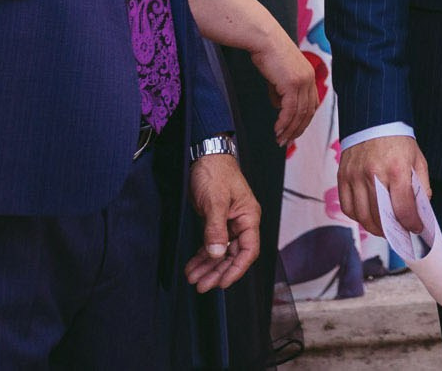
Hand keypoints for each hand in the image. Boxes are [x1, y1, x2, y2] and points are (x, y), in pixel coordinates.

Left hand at [185, 153, 260, 292]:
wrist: (205, 155)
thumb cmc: (215, 173)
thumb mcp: (214, 201)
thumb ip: (216, 229)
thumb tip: (217, 254)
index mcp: (248, 217)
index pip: (249, 250)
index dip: (237, 269)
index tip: (222, 283)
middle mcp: (241, 222)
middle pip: (233, 255)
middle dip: (218, 272)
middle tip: (201, 286)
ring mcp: (228, 223)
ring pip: (221, 252)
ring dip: (208, 267)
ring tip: (193, 279)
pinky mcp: (216, 222)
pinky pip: (212, 244)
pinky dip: (202, 256)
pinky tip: (192, 266)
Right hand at [251, 33, 320, 146]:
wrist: (263, 39)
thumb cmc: (268, 53)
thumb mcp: (278, 74)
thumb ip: (281, 91)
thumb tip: (279, 106)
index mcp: (309, 76)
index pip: (311, 104)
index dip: (304, 120)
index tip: (295, 131)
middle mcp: (309, 79)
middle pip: (308, 112)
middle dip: (297, 129)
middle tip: (287, 141)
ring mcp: (302, 81)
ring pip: (299, 113)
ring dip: (289, 129)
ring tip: (280, 139)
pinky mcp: (292, 84)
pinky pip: (289, 110)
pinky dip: (283, 122)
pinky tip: (277, 129)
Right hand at [338, 134, 429, 239]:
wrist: (374, 120)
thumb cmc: (398, 141)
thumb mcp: (417, 160)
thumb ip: (421, 186)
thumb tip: (421, 210)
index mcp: (397, 169)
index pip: (403, 209)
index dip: (411, 224)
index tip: (416, 229)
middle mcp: (374, 174)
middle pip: (381, 216)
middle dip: (393, 231)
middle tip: (400, 233)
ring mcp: (355, 176)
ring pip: (362, 216)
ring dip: (375, 228)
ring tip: (384, 230)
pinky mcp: (343, 176)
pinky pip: (347, 207)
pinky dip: (357, 217)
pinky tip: (367, 217)